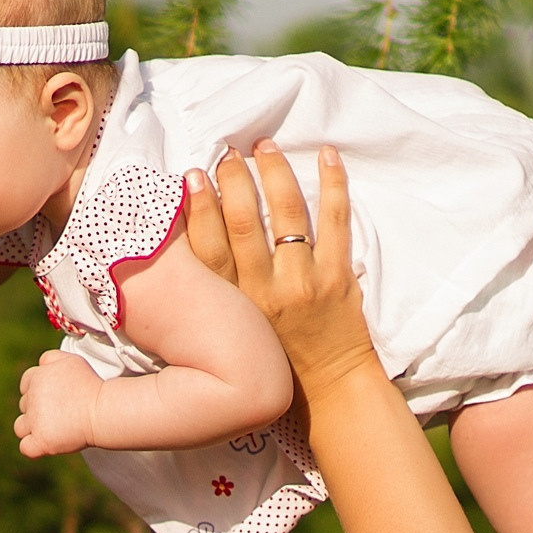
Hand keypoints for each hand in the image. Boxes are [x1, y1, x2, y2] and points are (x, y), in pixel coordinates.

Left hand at [15, 349, 102, 457]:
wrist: (103, 409)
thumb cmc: (91, 385)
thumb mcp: (72, 361)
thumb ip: (51, 359)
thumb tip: (40, 364)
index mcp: (37, 377)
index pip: (26, 384)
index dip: (38, 392)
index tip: (55, 399)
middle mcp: (32, 398)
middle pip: (25, 406)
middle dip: (39, 410)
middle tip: (62, 414)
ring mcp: (35, 420)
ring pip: (20, 427)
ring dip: (33, 429)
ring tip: (54, 430)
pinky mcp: (41, 441)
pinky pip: (26, 448)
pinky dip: (34, 448)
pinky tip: (48, 444)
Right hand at [182, 141, 375, 402]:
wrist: (330, 386)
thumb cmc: (280, 354)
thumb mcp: (241, 323)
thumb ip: (225, 286)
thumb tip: (204, 239)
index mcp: (238, 302)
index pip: (210, 248)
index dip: (198, 208)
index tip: (193, 176)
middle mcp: (266, 290)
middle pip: (243, 223)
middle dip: (234, 181)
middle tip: (228, 154)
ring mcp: (304, 281)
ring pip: (287, 214)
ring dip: (274, 173)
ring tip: (265, 147)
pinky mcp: (339, 276)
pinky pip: (336, 221)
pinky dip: (333, 184)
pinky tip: (326, 155)